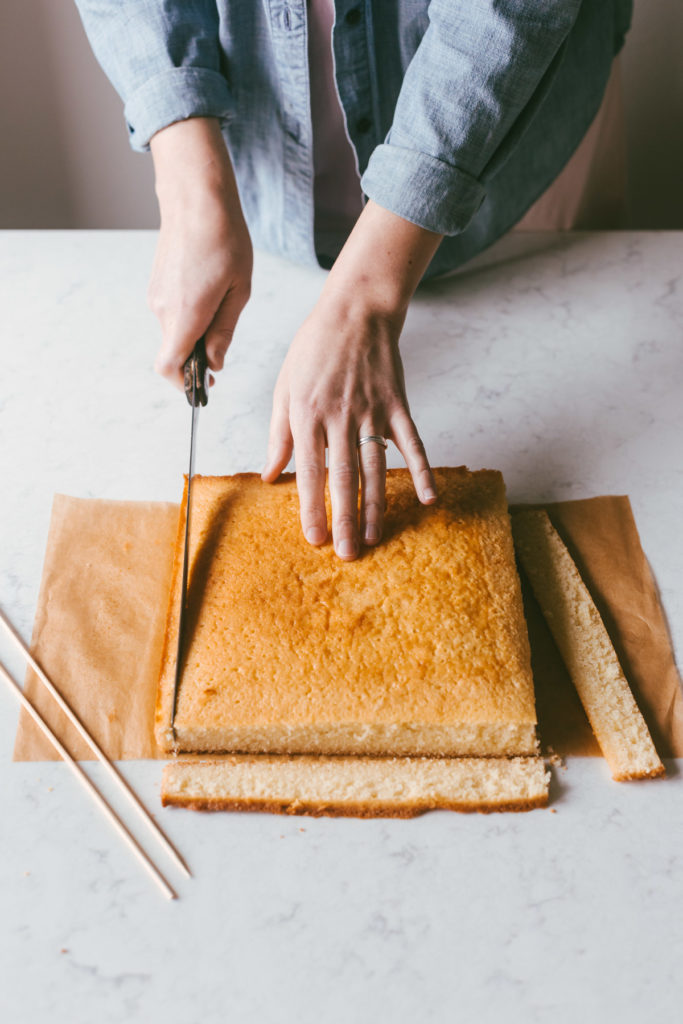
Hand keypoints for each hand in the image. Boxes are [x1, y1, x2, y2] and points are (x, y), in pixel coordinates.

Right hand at [147, 118, 252, 388]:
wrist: (196, 199)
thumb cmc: (224, 241)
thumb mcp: (238, 292)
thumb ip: (224, 332)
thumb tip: (213, 363)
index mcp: (186, 315)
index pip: (169, 367)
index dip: (183, 384)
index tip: (202, 387)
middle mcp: (164, 310)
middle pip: (175, 351)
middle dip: (195, 358)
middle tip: (221, 351)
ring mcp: (156, 297)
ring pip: (175, 331)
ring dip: (194, 332)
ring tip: (221, 305)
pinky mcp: (157, 285)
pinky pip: (172, 313)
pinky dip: (188, 315)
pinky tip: (209, 292)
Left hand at [262, 201, 442, 559]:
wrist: (356, 309)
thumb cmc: (314, 349)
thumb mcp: (284, 386)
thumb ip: (279, 434)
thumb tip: (270, 475)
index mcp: (306, 414)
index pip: (310, 470)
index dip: (312, 507)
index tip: (315, 538)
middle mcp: (339, 416)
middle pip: (344, 477)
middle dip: (345, 519)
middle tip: (348, 554)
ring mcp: (372, 411)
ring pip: (376, 467)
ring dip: (376, 506)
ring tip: (376, 538)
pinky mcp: (397, 404)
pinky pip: (412, 442)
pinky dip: (422, 470)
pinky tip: (429, 498)